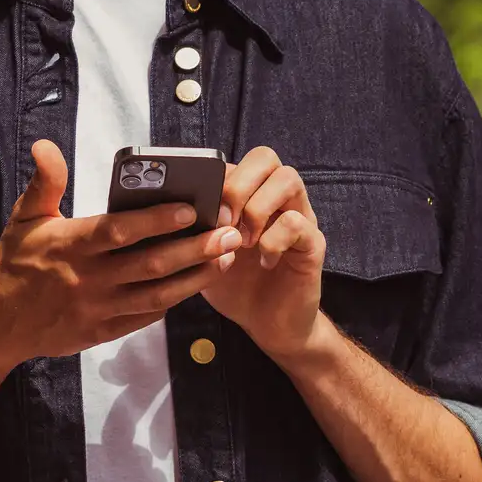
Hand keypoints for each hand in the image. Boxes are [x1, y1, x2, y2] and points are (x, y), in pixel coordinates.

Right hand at [0, 139, 244, 369]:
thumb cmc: (16, 262)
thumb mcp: (26, 218)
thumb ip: (45, 182)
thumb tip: (45, 145)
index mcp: (72, 245)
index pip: (120, 232)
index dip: (156, 221)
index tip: (190, 209)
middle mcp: (88, 279)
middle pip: (150, 265)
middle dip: (195, 249)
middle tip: (231, 233)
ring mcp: (97, 309)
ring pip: (156, 295)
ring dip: (196, 277)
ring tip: (228, 257)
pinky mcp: (102, 332)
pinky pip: (145, 317)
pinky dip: (174, 301)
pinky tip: (199, 282)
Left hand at [201, 147, 326, 363]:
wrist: (269, 325)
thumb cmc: (236, 286)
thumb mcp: (205, 255)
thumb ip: (194, 231)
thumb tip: (168, 211)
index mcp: (250, 195)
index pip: (236, 159)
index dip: (216, 176)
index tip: (198, 209)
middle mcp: (277, 198)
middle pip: (265, 157)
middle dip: (237, 185)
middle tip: (222, 221)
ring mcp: (299, 216)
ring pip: (288, 178)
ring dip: (257, 208)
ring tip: (243, 241)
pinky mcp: (313, 242)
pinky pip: (297, 222)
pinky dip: (274, 240)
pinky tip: (264, 261)